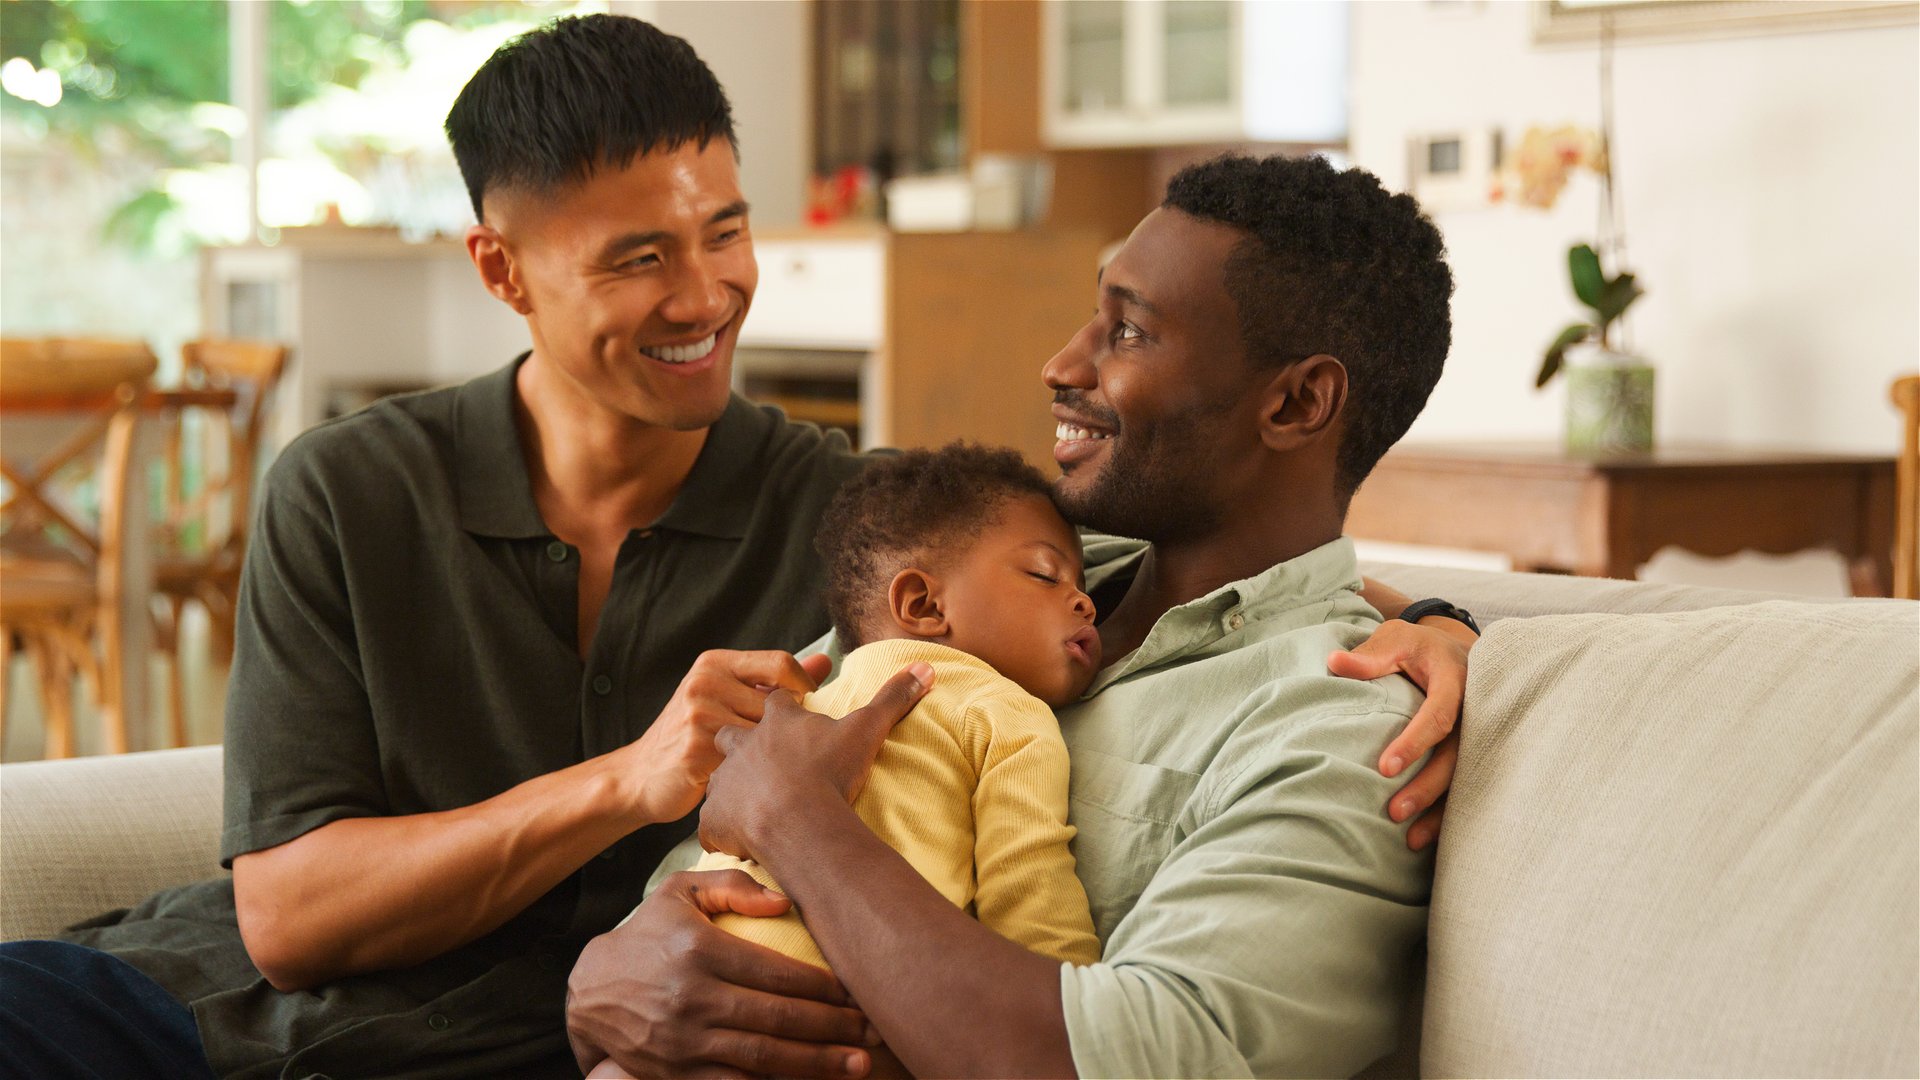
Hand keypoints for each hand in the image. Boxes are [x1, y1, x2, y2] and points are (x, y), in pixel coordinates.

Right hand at [567, 869, 878, 1078]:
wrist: (589, 992)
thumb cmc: (647, 936)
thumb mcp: (679, 893)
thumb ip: (733, 884)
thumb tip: (785, 901)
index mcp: (700, 950)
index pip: (775, 971)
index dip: (822, 986)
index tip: (857, 992)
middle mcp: (693, 998)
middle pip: (777, 1019)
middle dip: (832, 1029)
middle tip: (873, 1034)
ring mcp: (684, 1042)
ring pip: (762, 1060)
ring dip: (814, 1065)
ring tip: (856, 1065)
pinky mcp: (676, 1074)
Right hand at [620, 650, 834, 824]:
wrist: (642, 775)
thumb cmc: (694, 734)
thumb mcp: (728, 696)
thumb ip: (774, 680)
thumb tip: (825, 662)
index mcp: (715, 663)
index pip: (780, 663)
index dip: (804, 687)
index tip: (808, 708)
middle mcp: (705, 682)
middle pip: (778, 703)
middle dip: (786, 729)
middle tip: (783, 748)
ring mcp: (699, 714)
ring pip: (765, 734)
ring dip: (770, 754)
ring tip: (762, 765)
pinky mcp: (696, 749)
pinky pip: (746, 761)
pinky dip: (752, 773)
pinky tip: (743, 780)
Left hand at [701, 662, 933, 863]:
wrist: (797, 821)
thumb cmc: (830, 773)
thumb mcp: (867, 730)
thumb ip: (893, 699)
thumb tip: (925, 667)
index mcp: (777, 722)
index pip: (776, 701)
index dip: (785, 703)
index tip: (794, 707)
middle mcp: (743, 745)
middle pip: (733, 731)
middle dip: (744, 740)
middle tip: (765, 758)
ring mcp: (725, 782)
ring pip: (720, 776)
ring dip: (733, 785)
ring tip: (752, 800)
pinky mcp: (715, 819)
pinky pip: (713, 824)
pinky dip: (724, 830)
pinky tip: (739, 838)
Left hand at [1327, 616, 1476, 850]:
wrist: (1455, 651)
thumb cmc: (1419, 647)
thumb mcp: (1396, 639)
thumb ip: (1370, 657)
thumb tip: (1335, 664)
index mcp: (1456, 679)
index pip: (1438, 715)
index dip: (1415, 742)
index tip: (1385, 768)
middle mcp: (1475, 710)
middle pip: (1455, 755)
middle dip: (1427, 787)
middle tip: (1393, 812)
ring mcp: (1479, 734)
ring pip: (1465, 777)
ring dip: (1439, 810)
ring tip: (1410, 840)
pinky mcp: (1476, 751)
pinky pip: (1466, 784)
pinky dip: (1448, 812)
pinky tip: (1426, 837)